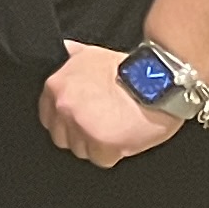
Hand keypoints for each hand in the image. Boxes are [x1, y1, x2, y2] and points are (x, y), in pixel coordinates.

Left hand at [41, 43, 184, 167]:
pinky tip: (125, 138)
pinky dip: (114, 154)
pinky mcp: (101, 142)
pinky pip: (102, 159)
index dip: (66, 123)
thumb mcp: (94, 55)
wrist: (159, 79)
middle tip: (103, 127)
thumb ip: (75, 56)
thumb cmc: (130, 69)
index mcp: (57, 87)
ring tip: (117, 130)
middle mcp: (63, 106)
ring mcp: (80, 125)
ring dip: (98, 146)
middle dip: (81, 136)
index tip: (81, 122)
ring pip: (82, 151)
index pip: (49, 118)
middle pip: (63, 138)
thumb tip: (66, 48)